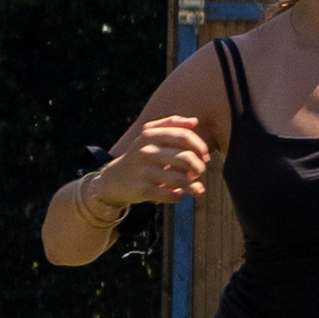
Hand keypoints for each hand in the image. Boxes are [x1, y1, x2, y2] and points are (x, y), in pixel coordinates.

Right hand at [91, 118, 211, 211]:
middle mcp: (146, 151)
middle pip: (186, 158)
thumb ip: (171, 124)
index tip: (204, 156)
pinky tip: (179, 194)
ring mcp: (143, 171)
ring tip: (195, 186)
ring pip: (180, 179)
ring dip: (193, 184)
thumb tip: (194, 121)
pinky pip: (170, 195)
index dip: (200, 147)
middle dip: (199, 167)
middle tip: (199, 172)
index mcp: (150, 135)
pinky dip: (179, 196)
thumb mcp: (149, 135)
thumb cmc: (140, 155)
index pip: (185, 137)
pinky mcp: (142, 190)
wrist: (114, 179)